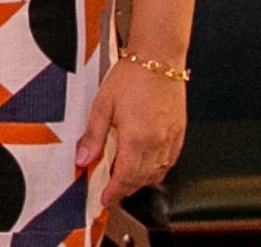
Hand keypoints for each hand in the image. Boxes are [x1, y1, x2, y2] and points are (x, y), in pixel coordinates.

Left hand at [76, 59, 186, 205]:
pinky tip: (149, 169)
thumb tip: (82, 159)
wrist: (158, 60)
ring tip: (126, 183)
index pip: (125, 177)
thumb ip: (93, 135)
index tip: (105, 199)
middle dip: (125, 190)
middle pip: (140, 179)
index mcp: (136, 138)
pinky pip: (170, 162)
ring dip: (141, 182)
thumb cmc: (130, 77)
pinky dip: (158, 171)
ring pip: (157, 173)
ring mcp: (170, 139)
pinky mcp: (179, 133)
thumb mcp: (102, 104)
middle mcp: (156, 143)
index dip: (114, 192)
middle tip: (112, 193)